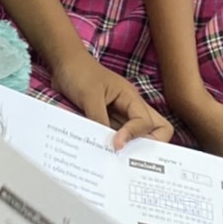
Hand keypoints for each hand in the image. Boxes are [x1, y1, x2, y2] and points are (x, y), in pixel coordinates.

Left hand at [53, 55, 174, 149]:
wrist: (64, 64)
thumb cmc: (79, 72)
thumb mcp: (89, 96)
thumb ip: (99, 119)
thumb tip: (107, 144)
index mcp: (131, 98)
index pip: (145, 122)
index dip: (134, 135)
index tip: (116, 144)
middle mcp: (130, 108)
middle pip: (158, 129)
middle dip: (151, 145)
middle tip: (131, 156)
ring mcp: (120, 115)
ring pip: (138, 136)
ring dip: (130, 148)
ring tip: (116, 160)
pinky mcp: (107, 121)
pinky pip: (117, 136)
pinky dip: (114, 145)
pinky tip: (102, 153)